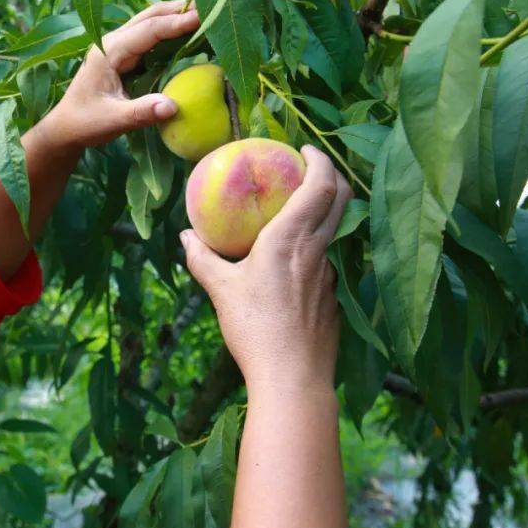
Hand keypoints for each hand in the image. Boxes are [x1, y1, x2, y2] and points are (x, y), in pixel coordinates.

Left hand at [29, 0, 200, 153]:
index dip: (175, 23)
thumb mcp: (112, 121)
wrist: (65, 127)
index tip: (202, 17)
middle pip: (150, 16)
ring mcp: (118, 46)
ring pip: (150, 22)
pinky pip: (151, 36)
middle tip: (212, 6)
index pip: (147, 30)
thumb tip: (173, 106)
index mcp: (108, 51)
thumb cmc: (84, 123)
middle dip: (179, 10)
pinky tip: (190, 33)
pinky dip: (170, 31)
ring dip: (176, 16)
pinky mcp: (125, 55)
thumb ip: (141, 113)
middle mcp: (113, 42)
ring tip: (207, 13)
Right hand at [180, 146, 351, 390]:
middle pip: (341, 198)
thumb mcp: (220, 290)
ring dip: (328, 211)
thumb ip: (202, 258)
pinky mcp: (335, 298)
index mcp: (290, 239)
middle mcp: (318, 250)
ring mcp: (332, 275)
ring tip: (302, 211)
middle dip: (332, 174)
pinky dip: (319, 247)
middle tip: (312, 167)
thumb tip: (186, 236)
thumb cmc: (254, 329)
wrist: (292, 377)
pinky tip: (298, 264)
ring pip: (339, 229)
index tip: (305, 149)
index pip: (320, 185)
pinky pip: (330, 260)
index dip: (319, 160)